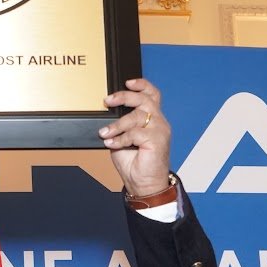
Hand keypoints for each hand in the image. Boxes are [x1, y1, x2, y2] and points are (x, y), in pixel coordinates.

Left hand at [98, 78, 170, 196]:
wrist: (143, 184)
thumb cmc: (134, 163)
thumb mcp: (123, 138)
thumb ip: (121, 125)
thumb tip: (108, 113)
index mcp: (152, 119)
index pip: (152, 95)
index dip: (141, 85)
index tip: (127, 82)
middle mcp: (159, 122)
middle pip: (144, 99)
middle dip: (124, 96)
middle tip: (107, 101)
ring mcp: (160, 130)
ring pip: (138, 116)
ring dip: (117, 124)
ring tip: (106, 133)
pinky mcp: (158, 140)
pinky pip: (135, 132)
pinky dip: (120, 138)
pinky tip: (113, 143)